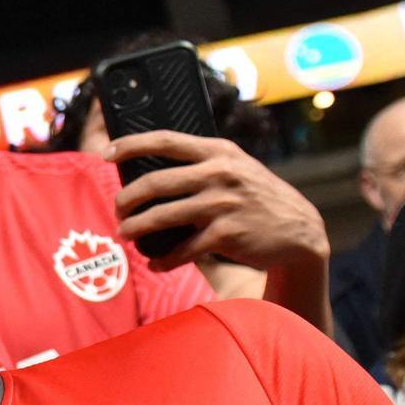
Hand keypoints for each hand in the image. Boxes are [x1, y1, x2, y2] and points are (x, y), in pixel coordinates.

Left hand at [109, 131, 329, 273]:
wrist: (299, 229)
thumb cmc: (255, 198)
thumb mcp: (235, 169)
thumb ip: (201, 165)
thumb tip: (149, 174)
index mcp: (219, 152)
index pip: (166, 140)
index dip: (131, 145)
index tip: (106, 154)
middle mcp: (220, 174)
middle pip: (154, 182)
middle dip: (126, 199)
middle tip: (117, 210)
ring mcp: (223, 204)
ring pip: (161, 216)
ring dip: (135, 229)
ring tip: (125, 234)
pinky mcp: (226, 234)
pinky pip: (182, 249)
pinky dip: (163, 260)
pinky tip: (155, 264)